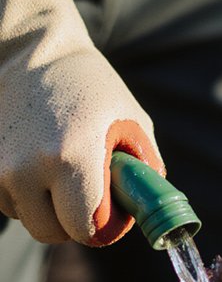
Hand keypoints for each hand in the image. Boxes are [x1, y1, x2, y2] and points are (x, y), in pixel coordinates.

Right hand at [0, 0, 163, 245]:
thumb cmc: (89, 86)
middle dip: (71, 220)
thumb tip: (147, 212)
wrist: (28, 48)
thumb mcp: (132, 122)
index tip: (108, 210)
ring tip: (55, 166)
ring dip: (43, 205)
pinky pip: (6, 201)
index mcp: (72, 158)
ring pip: (27, 218)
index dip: (102, 226)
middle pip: (52, 233)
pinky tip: (33, 160)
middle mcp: (28, 167)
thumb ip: (145, 173)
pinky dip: (22, 192)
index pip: (85, 230)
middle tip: (83, 193)